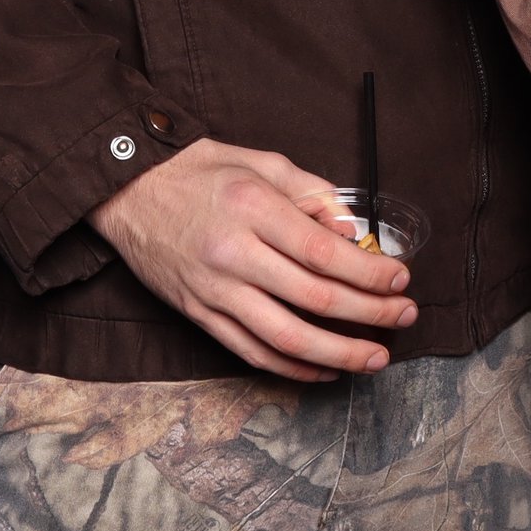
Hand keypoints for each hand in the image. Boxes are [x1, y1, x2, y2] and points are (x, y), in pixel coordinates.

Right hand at [88, 138, 418, 380]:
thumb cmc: (197, 170)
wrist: (126, 190)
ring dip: (339, 353)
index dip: (370, 273)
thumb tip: (352, 231)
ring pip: (285, 338)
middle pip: (314, 299)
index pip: (325, 253)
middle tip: (405, 316)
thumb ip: (311, 193)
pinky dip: (292, 367)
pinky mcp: (198, 315)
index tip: (401, 279)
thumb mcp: (260, 161)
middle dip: (369, 313)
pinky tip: (325, 369)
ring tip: (376, 357)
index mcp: (252, 209)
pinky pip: (251, 352)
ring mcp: (213, 291)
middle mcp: (233, 255)